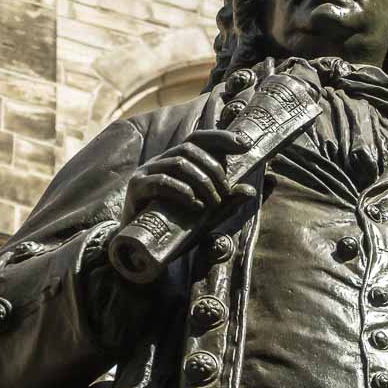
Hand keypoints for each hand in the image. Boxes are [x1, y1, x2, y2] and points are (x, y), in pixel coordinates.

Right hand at [122, 129, 254, 224]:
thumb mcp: (207, 216)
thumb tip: (250, 191)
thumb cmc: (175, 228)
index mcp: (177, 162)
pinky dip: (182, 191)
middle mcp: (161, 162)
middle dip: (213, 169)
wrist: (141, 250)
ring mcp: (146, 173)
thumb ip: (227, 203)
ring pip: (178, 163)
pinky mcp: (136, 189)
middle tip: (225, 192)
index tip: (245, 145)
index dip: (221, 137)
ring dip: (202, 181)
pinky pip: (160, 182)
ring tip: (212, 203)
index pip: (199, 139)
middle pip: (190, 148)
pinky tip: (195, 205)